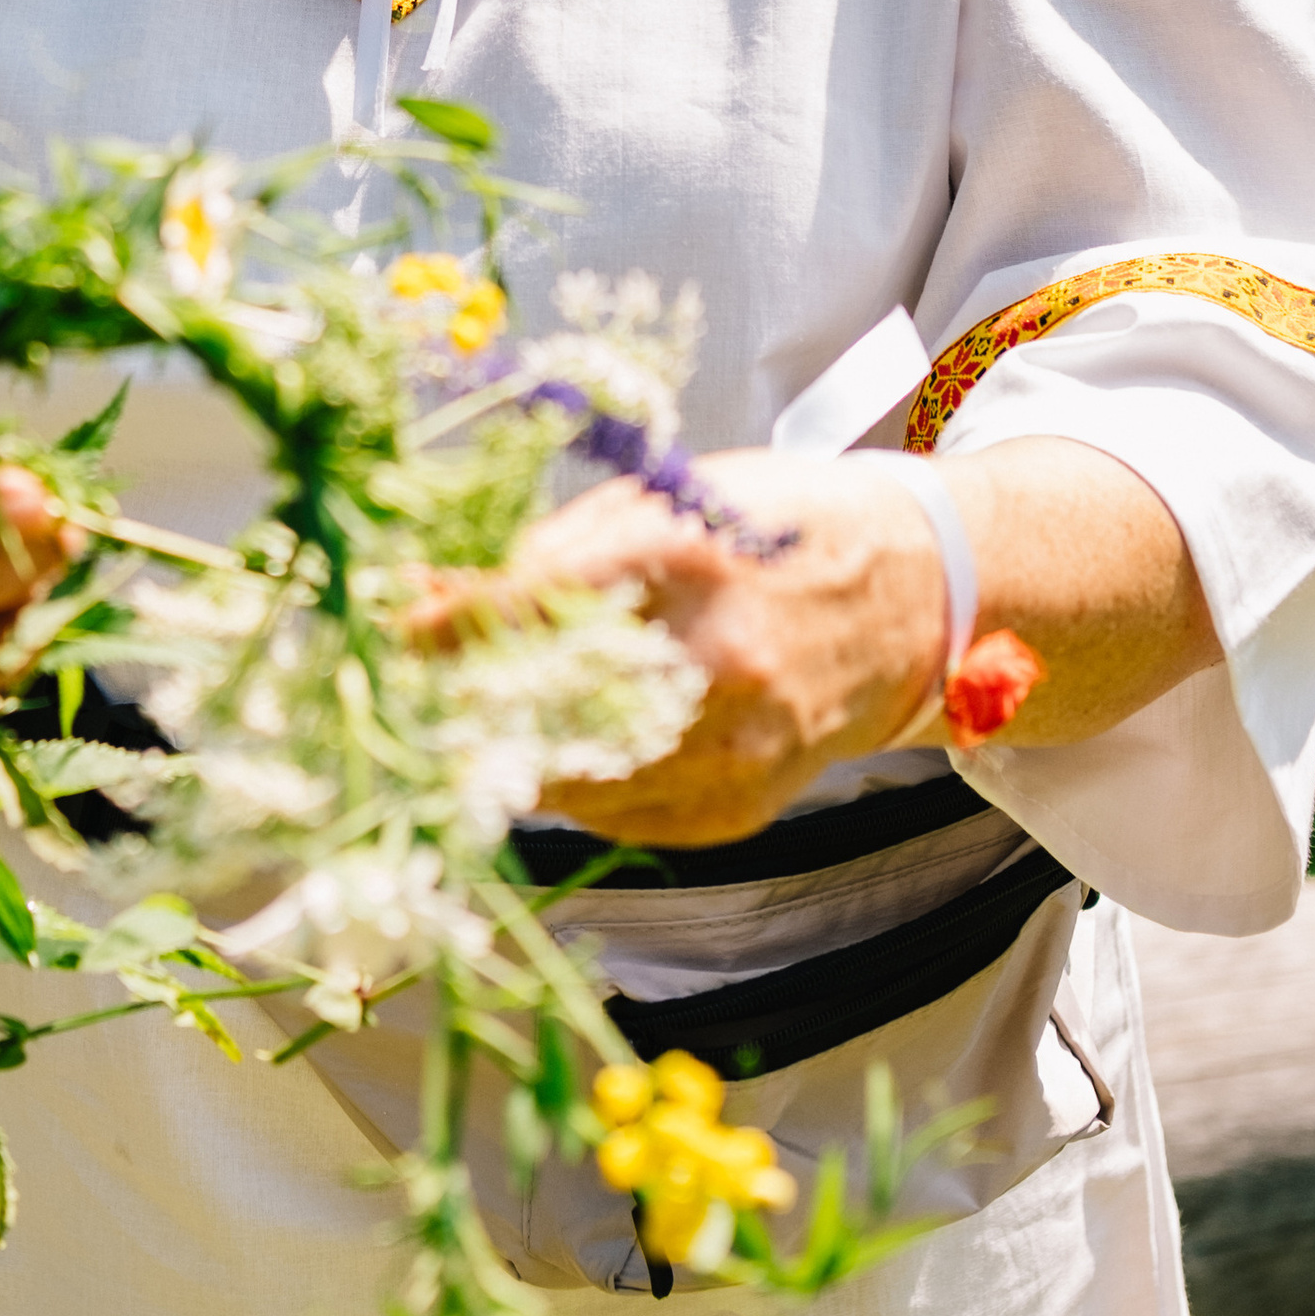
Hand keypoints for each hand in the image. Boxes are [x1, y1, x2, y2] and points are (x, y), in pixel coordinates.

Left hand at [412, 452, 947, 847]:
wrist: (914, 599)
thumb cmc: (778, 530)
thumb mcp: (668, 499)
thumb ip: (552, 550)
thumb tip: (430, 595)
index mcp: (691, 559)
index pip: (538, 604)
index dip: (453, 623)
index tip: (400, 627)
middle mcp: (717, 662)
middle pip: (543, 705)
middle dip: (469, 697)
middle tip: (428, 684)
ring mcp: (734, 746)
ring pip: (568, 778)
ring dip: (513, 748)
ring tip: (496, 712)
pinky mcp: (737, 807)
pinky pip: (616, 816)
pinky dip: (577, 783)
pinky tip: (579, 741)